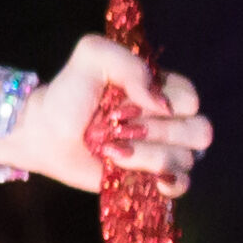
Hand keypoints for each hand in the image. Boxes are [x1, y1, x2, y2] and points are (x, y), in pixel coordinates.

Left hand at [22, 35, 207, 196]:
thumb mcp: (92, 57)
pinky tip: (139, 174)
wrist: (43, 131)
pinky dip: (164, 182)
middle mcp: (171, 121)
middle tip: (119, 127)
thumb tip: (161, 103)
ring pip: (187, 158)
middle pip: (198, 130)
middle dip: (156, 131)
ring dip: (147, 155)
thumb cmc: (69, 93)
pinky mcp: (151, 177)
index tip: (126, 103)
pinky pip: (181, 184)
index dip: (161, 103)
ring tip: (113, 150)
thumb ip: (128, 63)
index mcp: (163, 91)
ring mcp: (163, 150)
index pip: (190, 99)